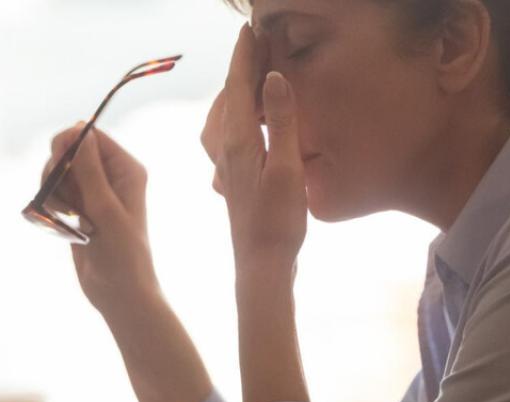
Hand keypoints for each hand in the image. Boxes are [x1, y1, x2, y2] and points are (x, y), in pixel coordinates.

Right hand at [41, 124, 160, 313]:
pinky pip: (54, 194)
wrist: (120, 293)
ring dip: (53, 192)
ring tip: (67, 218)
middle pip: (69, 151)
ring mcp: (93, 193)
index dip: (69, 143)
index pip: (91, 136)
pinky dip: (51, 206)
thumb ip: (90, 170)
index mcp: (127, 170)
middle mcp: (111, 177)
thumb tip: (79, 131)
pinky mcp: (78, 209)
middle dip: (57, 171)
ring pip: (58, 174)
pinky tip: (62, 225)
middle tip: (64, 200)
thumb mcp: (106, 210)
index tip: (58, 164)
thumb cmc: (123, 255)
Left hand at [201, 23, 307, 275]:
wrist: (260, 264)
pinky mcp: (232, 178)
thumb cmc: (277, 223)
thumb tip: (274, 77)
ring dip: (236, 92)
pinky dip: (236, 117)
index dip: (244, 56)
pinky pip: (226, 135)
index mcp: (238, 141)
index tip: (250, 30)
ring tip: (252, 78)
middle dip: (241, 68)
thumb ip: (282, 122)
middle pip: (228, 97)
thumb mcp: (287, 170)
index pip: (238, 86)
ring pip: (223, 116)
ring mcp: (226, 165)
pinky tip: (246, 124)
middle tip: (258, 45)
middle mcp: (225, 149)